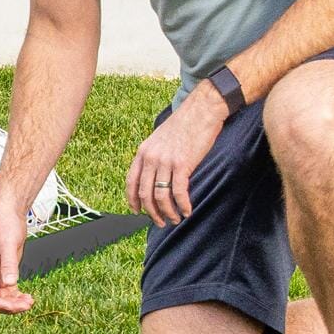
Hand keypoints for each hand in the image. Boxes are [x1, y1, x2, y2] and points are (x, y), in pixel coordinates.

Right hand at [0, 196, 33, 313]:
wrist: (9, 212)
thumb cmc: (4, 223)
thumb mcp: (8, 243)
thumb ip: (8, 264)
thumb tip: (10, 284)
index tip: (13, 306)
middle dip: (7, 305)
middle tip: (26, 305)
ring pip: (0, 297)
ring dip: (13, 303)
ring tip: (30, 302)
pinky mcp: (4, 272)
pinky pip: (8, 291)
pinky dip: (16, 297)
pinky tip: (28, 298)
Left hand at [125, 85, 226, 225]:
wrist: (202, 111)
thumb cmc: (184, 125)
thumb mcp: (160, 139)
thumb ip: (154, 156)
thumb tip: (154, 174)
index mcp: (143, 152)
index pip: (131, 181)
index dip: (132, 199)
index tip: (137, 211)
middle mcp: (150, 158)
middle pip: (144, 193)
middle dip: (151, 212)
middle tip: (160, 222)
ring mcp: (165, 161)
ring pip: (160, 196)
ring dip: (167, 212)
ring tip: (175, 219)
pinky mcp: (182, 164)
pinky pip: (178, 192)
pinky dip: (182, 205)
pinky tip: (187, 211)